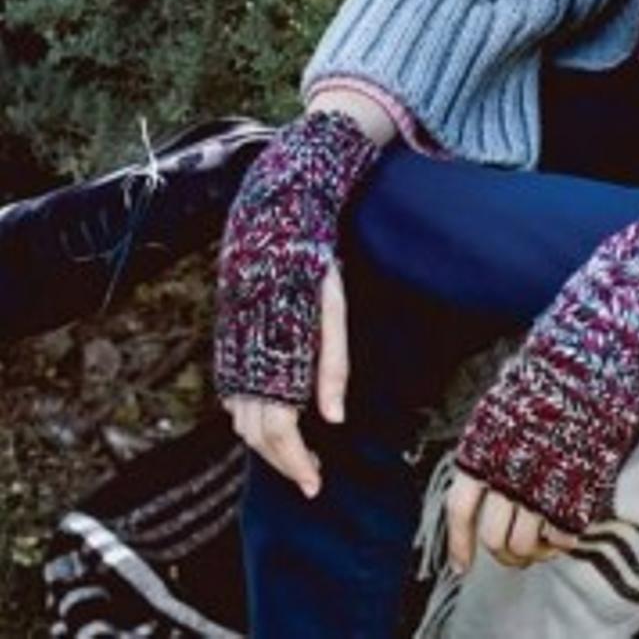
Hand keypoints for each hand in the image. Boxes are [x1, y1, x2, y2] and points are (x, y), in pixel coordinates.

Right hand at [221, 261, 348, 497]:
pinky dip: (250, 419)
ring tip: (299, 453)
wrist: (271, 230)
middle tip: (312, 478)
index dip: (297, 465)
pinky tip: (272, 419)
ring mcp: (231, 359)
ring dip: (267, 445)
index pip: (280, 435)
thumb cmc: (309, 269)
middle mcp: (245, 367)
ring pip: (242, 423)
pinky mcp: (226, 349)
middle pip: (258, 437)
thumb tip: (334, 419)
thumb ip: (333, 368)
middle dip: (284, 464)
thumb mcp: (333, 313)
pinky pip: (233, 400)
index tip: (314, 486)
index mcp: (273, 361)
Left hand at [453, 213, 638, 535]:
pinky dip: (562, 540)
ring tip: (540, 544)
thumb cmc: (555, 360)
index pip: (460, 508)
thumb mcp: (510, 395)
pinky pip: (565, 534)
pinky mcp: (584, 482)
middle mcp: (510, 467)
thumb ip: (498, 444)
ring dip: (531, 553)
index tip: (462, 566)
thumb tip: (488, 485)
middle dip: (502, 552)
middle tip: (515, 553)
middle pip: (495, 538)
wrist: (599, 339)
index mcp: (486, 442)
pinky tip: (565, 529)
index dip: (459, 543)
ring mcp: (547, 478)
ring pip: (526, 546)